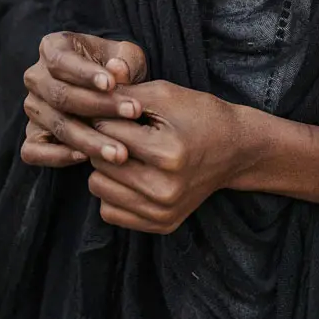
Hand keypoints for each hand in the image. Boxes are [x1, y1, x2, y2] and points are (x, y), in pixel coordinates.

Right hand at [20, 32, 147, 167]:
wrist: (109, 95)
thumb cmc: (117, 71)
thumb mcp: (127, 57)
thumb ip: (126, 60)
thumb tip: (118, 70)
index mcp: (52, 48)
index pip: (61, 61)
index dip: (85, 73)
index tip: (111, 83)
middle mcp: (36, 77)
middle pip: (60, 95)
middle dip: (98, 107)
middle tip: (132, 114)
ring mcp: (33, 109)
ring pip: (56, 125)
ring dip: (89, 140)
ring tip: (120, 151)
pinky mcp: (33, 136)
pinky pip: (33, 151)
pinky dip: (56, 156)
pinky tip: (86, 158)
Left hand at [85, 80, 251, 233]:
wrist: (235, 149)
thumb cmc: (198, 115)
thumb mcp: (163, 94)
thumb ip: (121, 94)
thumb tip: (83, 95)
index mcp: (167, 153)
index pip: (106, 132)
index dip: (105, 115)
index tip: (115, 110)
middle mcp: (165, 189)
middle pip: (99, 161)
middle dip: (103, 142)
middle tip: (120, 132)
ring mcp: (164, 211)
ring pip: (98, 187)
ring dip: (105, 168)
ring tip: (124, 152)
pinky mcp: (162, 224)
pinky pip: (109, 212)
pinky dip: (113, 192)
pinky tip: (129, 175)